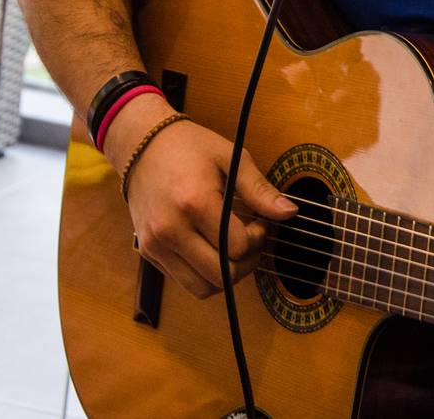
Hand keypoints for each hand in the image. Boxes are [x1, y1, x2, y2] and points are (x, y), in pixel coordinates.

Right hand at [121, 115, 296, 298]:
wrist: (143, 146)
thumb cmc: (190, 148)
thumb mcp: (231, 159)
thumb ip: (260, 190)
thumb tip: (290, 212)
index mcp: (194, 203)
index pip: (237, 247)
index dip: (257, 239)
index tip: (258, 222)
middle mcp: (171, 229)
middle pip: (222, 275)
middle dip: (247, 263)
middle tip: (251, 240)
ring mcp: (156, 244)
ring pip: (202, 288)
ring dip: (226, 275)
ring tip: (233, 247)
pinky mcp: (149, 252)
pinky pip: (184, 281)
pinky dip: (204, 273)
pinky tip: (212, 248)